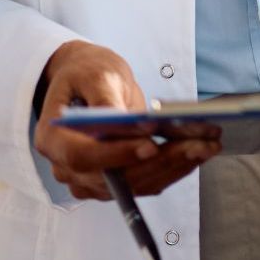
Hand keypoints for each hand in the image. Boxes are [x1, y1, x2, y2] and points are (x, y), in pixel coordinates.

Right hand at [31, 40, 217, 200]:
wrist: (86, 83)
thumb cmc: (87, 74)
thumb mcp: (96, 74)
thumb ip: (105, 98)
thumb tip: (121, 120)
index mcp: (53, 139)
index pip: (82, 156)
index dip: (116, 154)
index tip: (150, 143)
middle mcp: (67, 168)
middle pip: (113, 176)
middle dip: (159, 162)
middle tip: (196, 145)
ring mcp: (89, 181)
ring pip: (134, 185)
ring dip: (173, 168)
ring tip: (206, 146)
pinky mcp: (113, 184)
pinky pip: (143, 184)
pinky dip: (172, 170)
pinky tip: (197, 153)